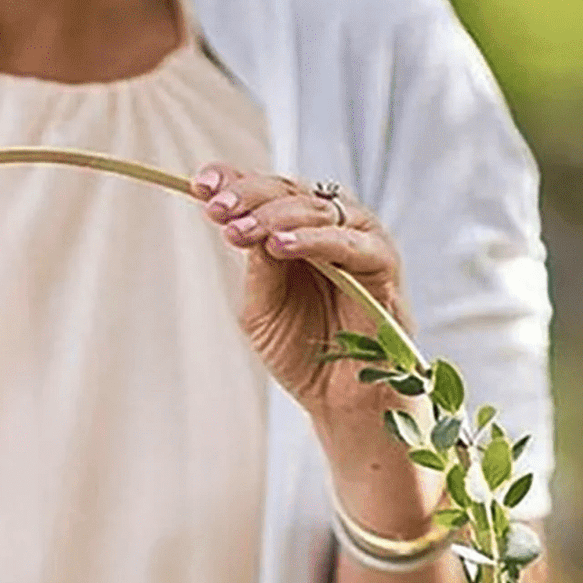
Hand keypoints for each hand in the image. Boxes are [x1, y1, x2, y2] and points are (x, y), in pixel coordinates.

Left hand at [192, 165, 409, 426]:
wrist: (340, 400)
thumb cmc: (302, 353)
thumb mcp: (262, 309)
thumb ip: (256, 268)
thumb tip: (240, 223)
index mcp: (295, 233)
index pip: (265, 193)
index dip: (234, 182)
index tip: (200, 184)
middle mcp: (328, 228)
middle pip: (289, 191)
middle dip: (248, 195)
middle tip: (217, 209)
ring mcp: (358, 241)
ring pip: (317, 209)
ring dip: (273, 216)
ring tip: (239, 231)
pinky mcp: (382, 263)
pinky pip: (348, 241)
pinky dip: (312, 240)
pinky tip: (278, 245)